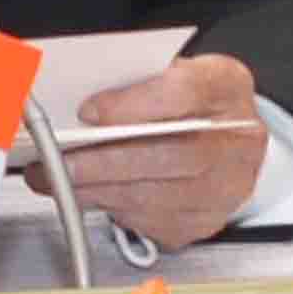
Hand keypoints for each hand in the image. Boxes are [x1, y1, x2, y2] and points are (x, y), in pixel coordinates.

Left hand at [61, 53, 270, 247]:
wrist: (230, 139)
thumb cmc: (191, 102)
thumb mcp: (169, 71)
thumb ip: (133, 81)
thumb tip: (78, 105)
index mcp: (225, 87)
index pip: (184, 93)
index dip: (133, 105)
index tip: (88, 112)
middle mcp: (236, 140)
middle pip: (169, 156)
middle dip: (101, 162)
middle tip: (55, 162)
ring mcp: (226, 186)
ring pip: (155, 196)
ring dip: (97, 191)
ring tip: (57, 181)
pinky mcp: (206, 220)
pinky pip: (153, 222)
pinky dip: (115, 210)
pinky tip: (93, 196)